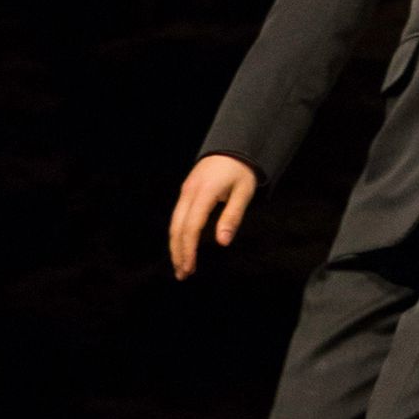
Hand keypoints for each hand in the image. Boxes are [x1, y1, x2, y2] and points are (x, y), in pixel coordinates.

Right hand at [169, 154, 257, 278]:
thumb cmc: (241, 170)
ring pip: (174, 223)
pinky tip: (181, 245)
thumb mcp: (244, 191)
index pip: (191, 227)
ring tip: (180, 266)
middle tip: (182, 274)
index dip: (188, 250)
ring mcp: (185, 190)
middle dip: (177, 252)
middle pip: (177, 228)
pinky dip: (177, 234)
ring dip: (175, 246)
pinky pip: (177, 216)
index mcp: (204, 192)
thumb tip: (222, 242)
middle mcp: (190, 192)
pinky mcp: (186, 190)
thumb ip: (233, 216)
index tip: (190, 268)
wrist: (234, 144)